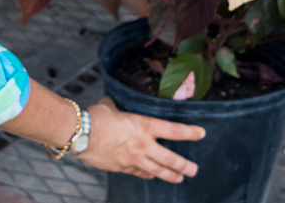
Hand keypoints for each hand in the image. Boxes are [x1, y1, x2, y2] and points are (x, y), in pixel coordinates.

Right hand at [76, 97, 204, 182]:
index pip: (174, 130)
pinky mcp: (121, 167)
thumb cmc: (97, 116)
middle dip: (184, 165)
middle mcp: (143, 145)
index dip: (190, 132)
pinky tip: (150, 177)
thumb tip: (111, 104)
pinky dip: (146, 175)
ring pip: (157, 170)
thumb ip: (116, 107)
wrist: (82, 134)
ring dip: (170, 175)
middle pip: (170, 159)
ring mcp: (133, 159)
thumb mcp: (111, 106)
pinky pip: (138, 173)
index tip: (201, 133)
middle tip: (194, 170)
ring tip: (180, 179)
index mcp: (144, 126)